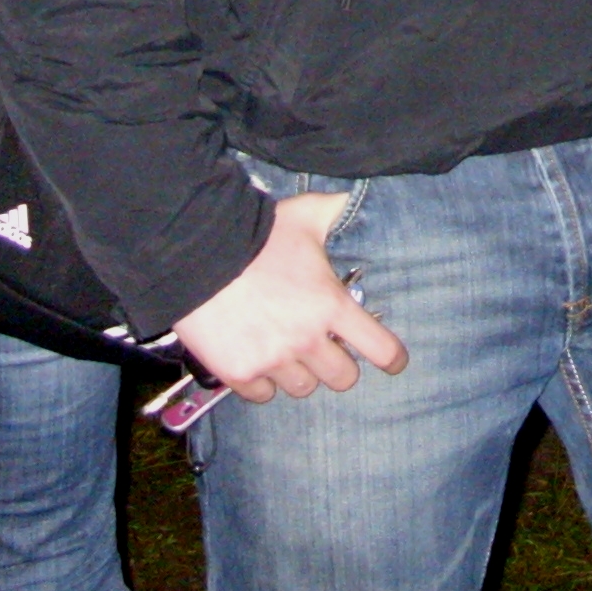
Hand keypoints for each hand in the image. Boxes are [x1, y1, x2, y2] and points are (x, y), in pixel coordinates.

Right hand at [172, 191, 406, 403]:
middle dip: (338, 365)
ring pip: (303, 389)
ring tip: (287, 352)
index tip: (393, 361)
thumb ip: (333, 209)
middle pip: (343, 378)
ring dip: (300, 374)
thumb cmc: (257, 233)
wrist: (198, 253)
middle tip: (326, 350)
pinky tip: (257, 361)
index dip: (391, 357)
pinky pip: (263, 395)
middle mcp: (307, 339)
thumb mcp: (304, 215)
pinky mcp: (239, 373)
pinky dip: (262, 383)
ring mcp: (273, 360)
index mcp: (331, 304)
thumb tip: (350, 194)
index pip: (379, 348)